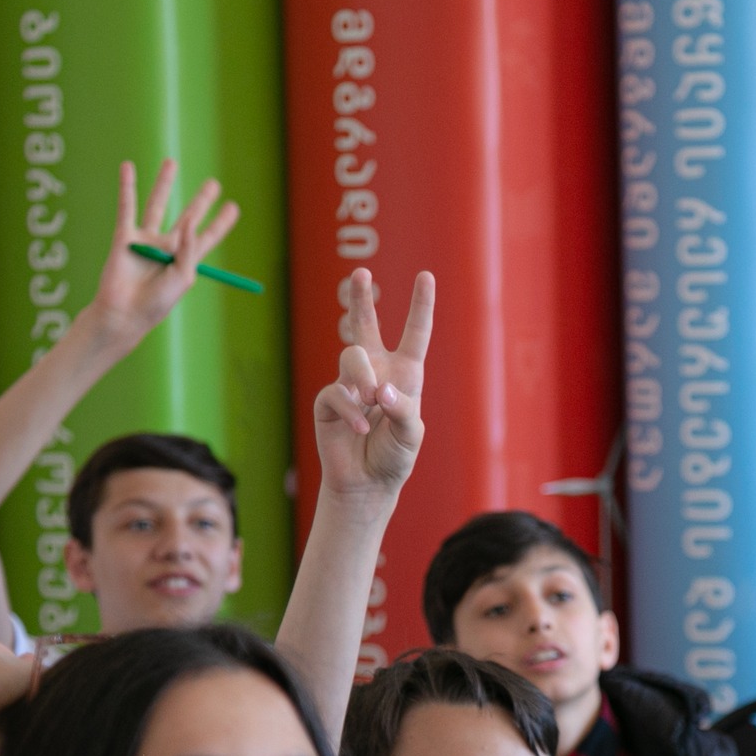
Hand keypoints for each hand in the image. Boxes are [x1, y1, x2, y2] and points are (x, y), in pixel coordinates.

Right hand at [84, 159, 240, 349]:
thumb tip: (189, 222)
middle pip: (188, 216)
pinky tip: (127, 167)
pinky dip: (127, 186)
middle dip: (201, 201)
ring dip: (164, 183)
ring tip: (171, 162)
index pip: (209, 236)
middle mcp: (168, 247)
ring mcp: (146, 240)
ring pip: (157, 204)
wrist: (124, 313)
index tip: (234, 207)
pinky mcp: (123, 236)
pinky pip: (127, 206)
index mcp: (186, 260)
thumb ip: (189, 249)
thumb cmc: (157, 302)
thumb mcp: (183, 277)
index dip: (221, 223)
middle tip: (213, 183)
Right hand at [313, 268, 432, 509]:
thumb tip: (379, 389)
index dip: (420, 305)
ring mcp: (350, 383)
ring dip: (363, 376)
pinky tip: (359, 426)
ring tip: (371, 398)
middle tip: (360, 272)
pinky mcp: (329, 400)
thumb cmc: (395, 456)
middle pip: (366, 325)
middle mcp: (377, 371)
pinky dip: (350, 409)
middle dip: (361, 297)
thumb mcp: (412, 434)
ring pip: (352, 355)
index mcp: (404, 374)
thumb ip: (403, 409)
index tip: (426, 276)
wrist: (367, 483)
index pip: (415, 334)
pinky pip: (337, 391)